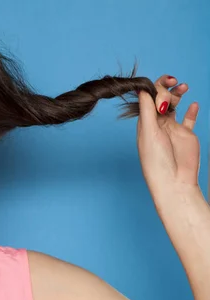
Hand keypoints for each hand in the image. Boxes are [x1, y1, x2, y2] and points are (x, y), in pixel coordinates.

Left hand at [136, 75, 199, 194]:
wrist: (174, 179)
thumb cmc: (156, 160)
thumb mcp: (149, 132)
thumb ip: (147, 110)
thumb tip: (142, 89)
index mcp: (145, 123)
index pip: (148, 100)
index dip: (154, 88)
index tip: (163, 84)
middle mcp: (157, 124)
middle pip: (161, 99)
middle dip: (166, 89)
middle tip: (173, 86)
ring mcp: (172, 128)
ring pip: (174, 105)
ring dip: (177, 94)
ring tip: (183, 87)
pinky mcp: (186, 134)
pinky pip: (189, 119)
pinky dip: (191, 111)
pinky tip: (193, 104)